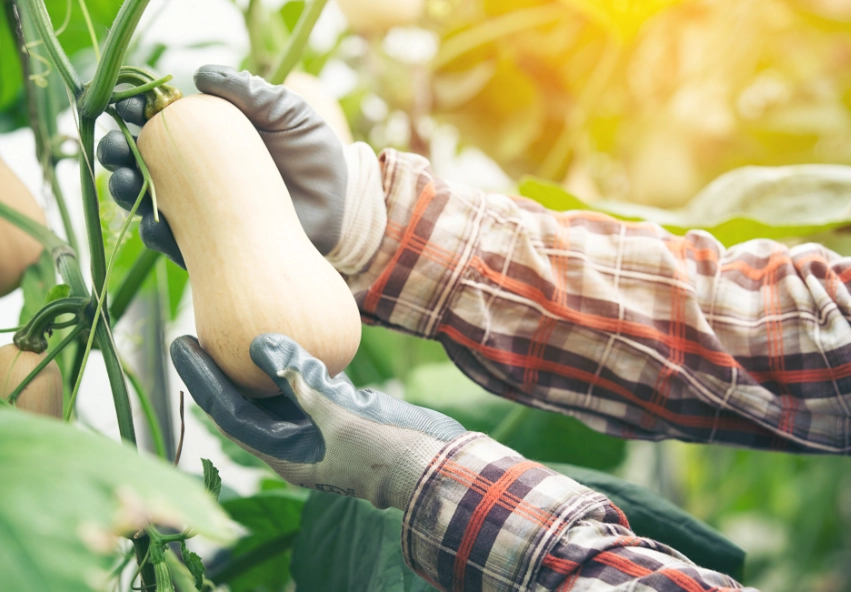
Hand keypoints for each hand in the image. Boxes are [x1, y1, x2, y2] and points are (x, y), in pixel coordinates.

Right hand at [96, 65, 348, 266]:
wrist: (341, 205)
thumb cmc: (314, 153)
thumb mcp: (288, 114)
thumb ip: (251, 93)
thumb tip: (201, 75)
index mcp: (209, 138)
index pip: (161, 124)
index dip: (137, 115)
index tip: (129, 109)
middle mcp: (197, 175)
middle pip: (142, 162)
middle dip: (119, 154)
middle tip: (116, 148)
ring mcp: (202, 212)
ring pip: (149, 203)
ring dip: (127, 192)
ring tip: (125, 182)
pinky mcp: (213, 246)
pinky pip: (176, 244)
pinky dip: (158, 234)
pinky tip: (154, 225)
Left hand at [172, 333, 465, 509]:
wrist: (432, 464)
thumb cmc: (386, 450)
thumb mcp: (339, 415)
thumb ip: (301, 380)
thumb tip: (258, 344)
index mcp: (283, 453)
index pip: (229, 412)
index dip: (202, 377)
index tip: (183, 341)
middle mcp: (293, 442)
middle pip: (244, 400)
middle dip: (221, 367)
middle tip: (200, 327)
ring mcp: (316, 428)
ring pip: (274, 391)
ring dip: (256, 362)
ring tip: (237, 323)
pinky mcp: (339, 415)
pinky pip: (308, 384)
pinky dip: (297, 359)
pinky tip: (293, 329)